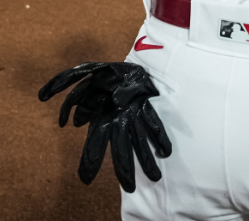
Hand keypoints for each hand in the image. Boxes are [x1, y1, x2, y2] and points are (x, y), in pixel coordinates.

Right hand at [39, 61, 171, 192]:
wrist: (124, 66)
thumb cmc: (105, 75)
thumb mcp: (88, 77)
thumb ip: (77, 96)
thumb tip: (76, 122)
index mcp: (101, 118)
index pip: (95, 143)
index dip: (90, 161)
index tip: (86, 181)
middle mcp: (117, 121)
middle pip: (121, 148)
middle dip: (125, 169)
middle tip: (130, 188)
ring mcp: (132, 116)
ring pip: (139, 141)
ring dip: (147, 159)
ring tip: (156, 177)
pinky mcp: (145, 107)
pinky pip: (154, 123)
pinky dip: (160, 137)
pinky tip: (166, 151)